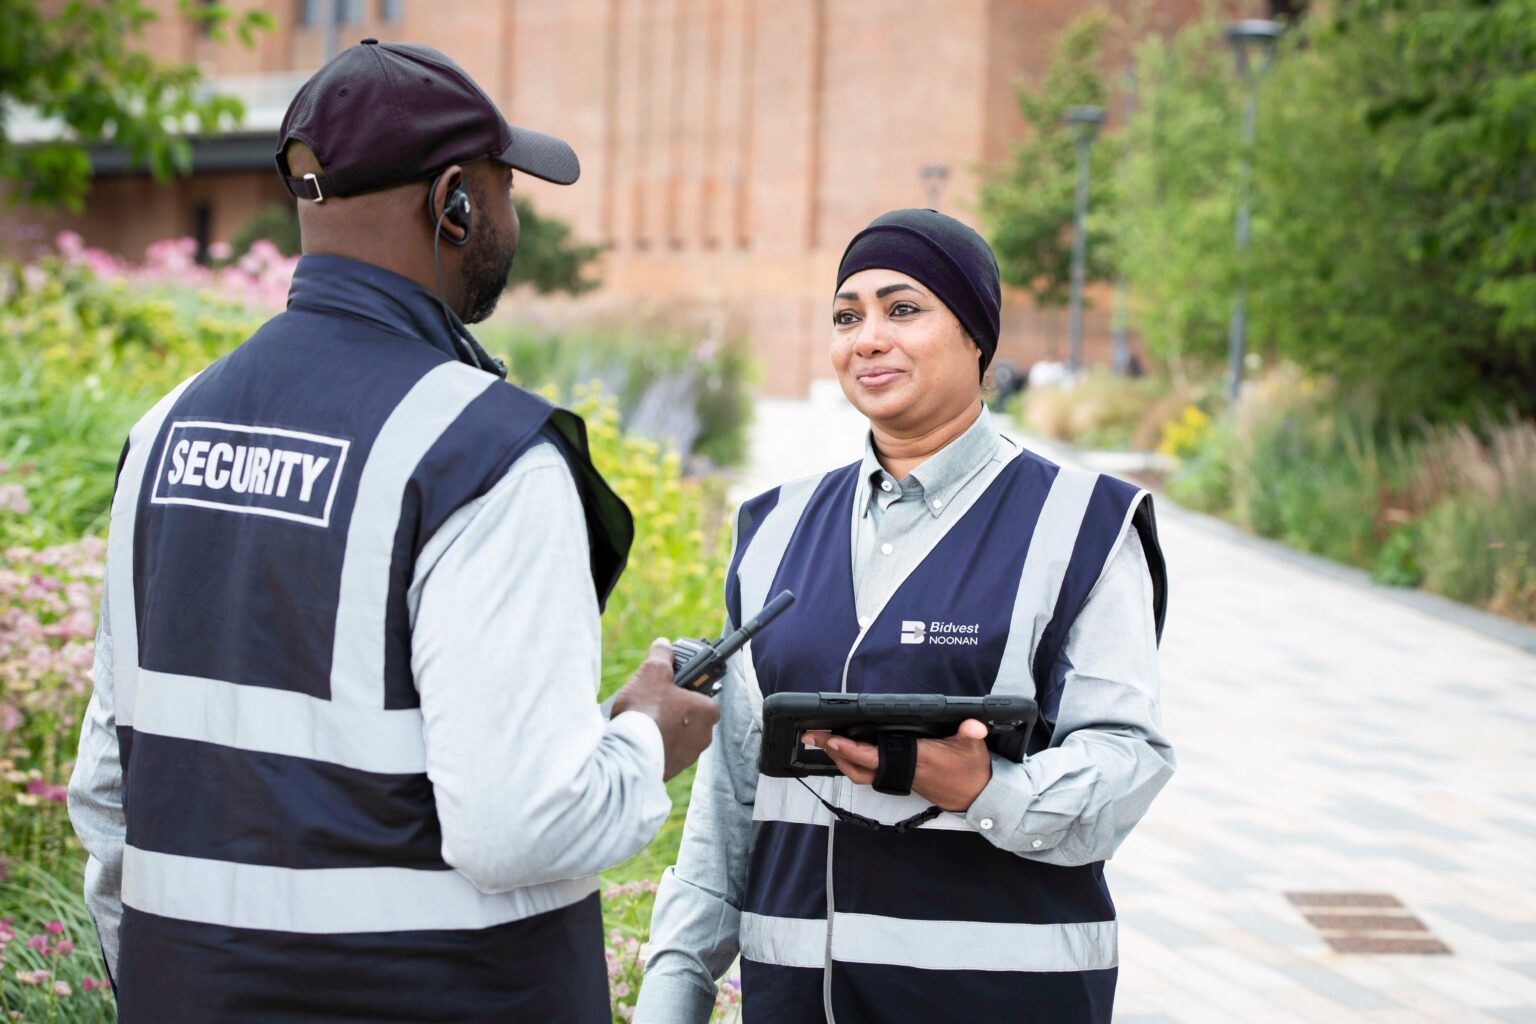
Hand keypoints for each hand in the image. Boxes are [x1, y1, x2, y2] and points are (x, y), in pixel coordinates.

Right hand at [609, 638, 719, 780]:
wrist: (630, 752)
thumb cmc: (647, 711)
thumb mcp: (653, 672)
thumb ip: (661, 656)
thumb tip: (663, 645)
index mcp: (708, 711)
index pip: (703, 695)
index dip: (685, 687)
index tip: (670, 685)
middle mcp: (704, 736)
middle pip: (689, 716)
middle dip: (672, 708)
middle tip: (652, 700)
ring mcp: (688, 756)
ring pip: (677, 735)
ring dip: (663, 727)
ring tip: (641, 718)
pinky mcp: (671, 770)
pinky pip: (664, 752)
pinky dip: (654, 744)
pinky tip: (638, 736)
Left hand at [804, 719, 992, 811]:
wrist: (977, 797)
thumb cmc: (972, 772)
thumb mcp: (972, 748)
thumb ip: (971, 732)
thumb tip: (974, 723)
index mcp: (915, 761)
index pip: (874, 755)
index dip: (850, 748)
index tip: (831, 738)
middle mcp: (902, 773)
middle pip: (857, 768)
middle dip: (834, 752)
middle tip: (814, 737)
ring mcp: (900, 779)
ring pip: (861, 774)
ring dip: (841, 759)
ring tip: (825, 742)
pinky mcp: (901, 780)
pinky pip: (869, 774)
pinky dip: (854, 762)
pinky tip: (848, 752)